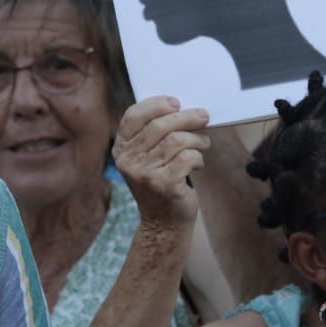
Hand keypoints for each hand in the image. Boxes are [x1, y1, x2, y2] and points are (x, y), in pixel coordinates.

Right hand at [112, 97, 210, 228]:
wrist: (163, 223)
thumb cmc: (161, 183)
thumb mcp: (149, 158)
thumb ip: (155, 134)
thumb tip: (182, 108)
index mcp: (121, 149)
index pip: (133, 116)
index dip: (155, 104)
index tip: (176, 103)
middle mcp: (128, 160)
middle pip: (160, 125)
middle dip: (187, 118)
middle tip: (204, 117)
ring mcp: (143, 173)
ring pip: (176, 140)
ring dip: (196, 139)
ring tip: (204, 143)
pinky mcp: (162, 184)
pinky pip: (187, 157)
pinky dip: (198, 157)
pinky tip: (198, 164)